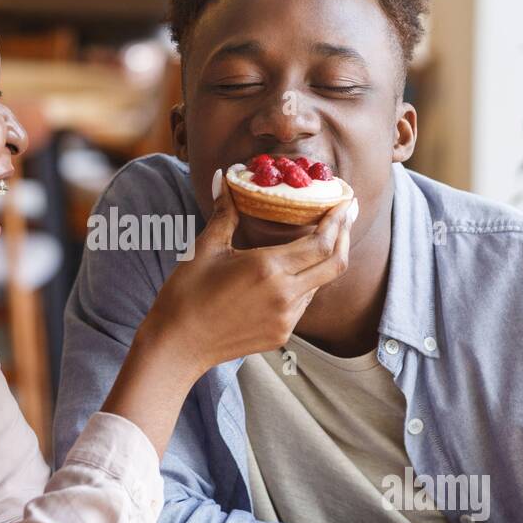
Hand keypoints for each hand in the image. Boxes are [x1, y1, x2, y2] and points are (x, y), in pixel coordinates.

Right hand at [142, 169, 356, 372]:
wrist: (177, 345)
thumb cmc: (186, 293)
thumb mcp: (206, 248)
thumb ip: (225, 212)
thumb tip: (223, 177)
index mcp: (268, 269)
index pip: (321, 242)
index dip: (338, 221)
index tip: (344, 201)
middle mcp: (285, 296)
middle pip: (335, 264)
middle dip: (344, 236)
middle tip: (345, 215)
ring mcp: (286, 320)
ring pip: (320, 284)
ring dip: (323, 261)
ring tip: (319, 240)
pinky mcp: (282, 335)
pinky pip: (304, 304)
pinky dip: (306, 283)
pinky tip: (293, 272)